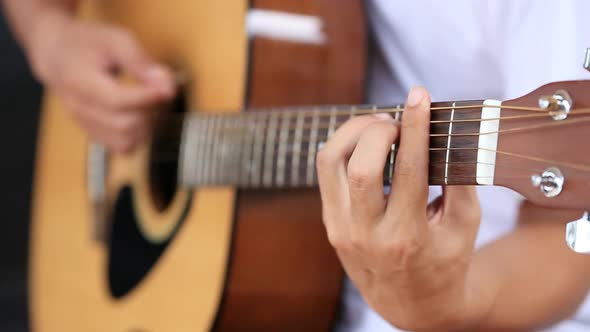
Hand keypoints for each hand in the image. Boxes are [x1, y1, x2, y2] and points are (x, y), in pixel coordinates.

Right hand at [27, 12, 174, 152]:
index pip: (117, 100)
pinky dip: (138, 135)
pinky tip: (142, 115)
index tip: (167, 89)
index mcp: (80, 81)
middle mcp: (79, 108)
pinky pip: (122, 146)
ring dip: (148, 126)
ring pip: (125, 141)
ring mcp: (85, 124)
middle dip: (150, 111)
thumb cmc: (88, 44)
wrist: (58, 54)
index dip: (147, 98)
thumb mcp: (116, 40)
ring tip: (151, 103)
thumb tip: (166, 85)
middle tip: (159, 91)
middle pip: (124, 124)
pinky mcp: (94, 133)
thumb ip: (141, 62)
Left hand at [316, 87, 483, 330]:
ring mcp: (342, 229)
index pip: (407, 170)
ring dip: (352, 131)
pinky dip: (343, 147)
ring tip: (378, 124)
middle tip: (397, 119)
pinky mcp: (330, 223)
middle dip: (378, 129)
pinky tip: (364, 141)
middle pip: (359, 166)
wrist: (411, 303)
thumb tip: (450, 132)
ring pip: (330, 163)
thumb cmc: (445, 261)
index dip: (414, 127)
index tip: (419, 96)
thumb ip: (461, 181)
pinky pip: (327, 173)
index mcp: (407, 236)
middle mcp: (367, 234)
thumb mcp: (466, 227)